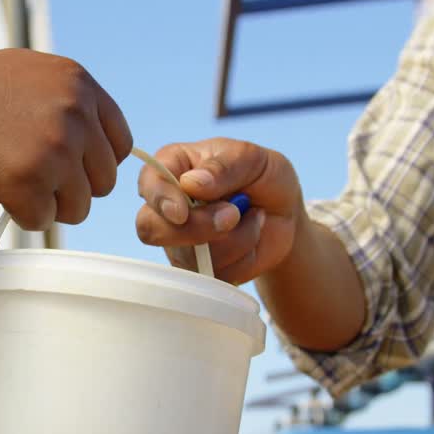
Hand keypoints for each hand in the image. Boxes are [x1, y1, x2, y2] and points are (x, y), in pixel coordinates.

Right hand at [0, 49, 131, 229]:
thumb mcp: (33, 73)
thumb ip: (71, 100)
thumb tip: (97, 137)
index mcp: (81, 86)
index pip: (120, 144)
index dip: (94, 161)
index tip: (71, 166)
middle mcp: (76, 115)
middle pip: (104, 181)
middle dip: (73, 187)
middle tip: (38, 178)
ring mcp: (55, 150)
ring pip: (79, 207)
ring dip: (50, 204)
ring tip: (17, 182)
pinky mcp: (29, 183)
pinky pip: (43, 221)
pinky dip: (22, 214)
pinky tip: (1, 190)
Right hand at [135, 138, 305, 283]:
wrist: (284, 211)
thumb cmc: (262, 174)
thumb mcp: (251, 158)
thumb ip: (223, 167)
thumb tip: (191, 184)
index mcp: (172, 167)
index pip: (149, 183)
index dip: (160, 199)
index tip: (182, 211)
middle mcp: (167, 206)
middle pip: (151, 229)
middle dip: (195, 228)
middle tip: (232, 215)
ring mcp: (179, 241)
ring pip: (188, 255)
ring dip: (233, 239)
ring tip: (254, 217)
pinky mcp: (198, 269)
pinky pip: (213, 275)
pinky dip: (242, 257)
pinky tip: (252, 237)